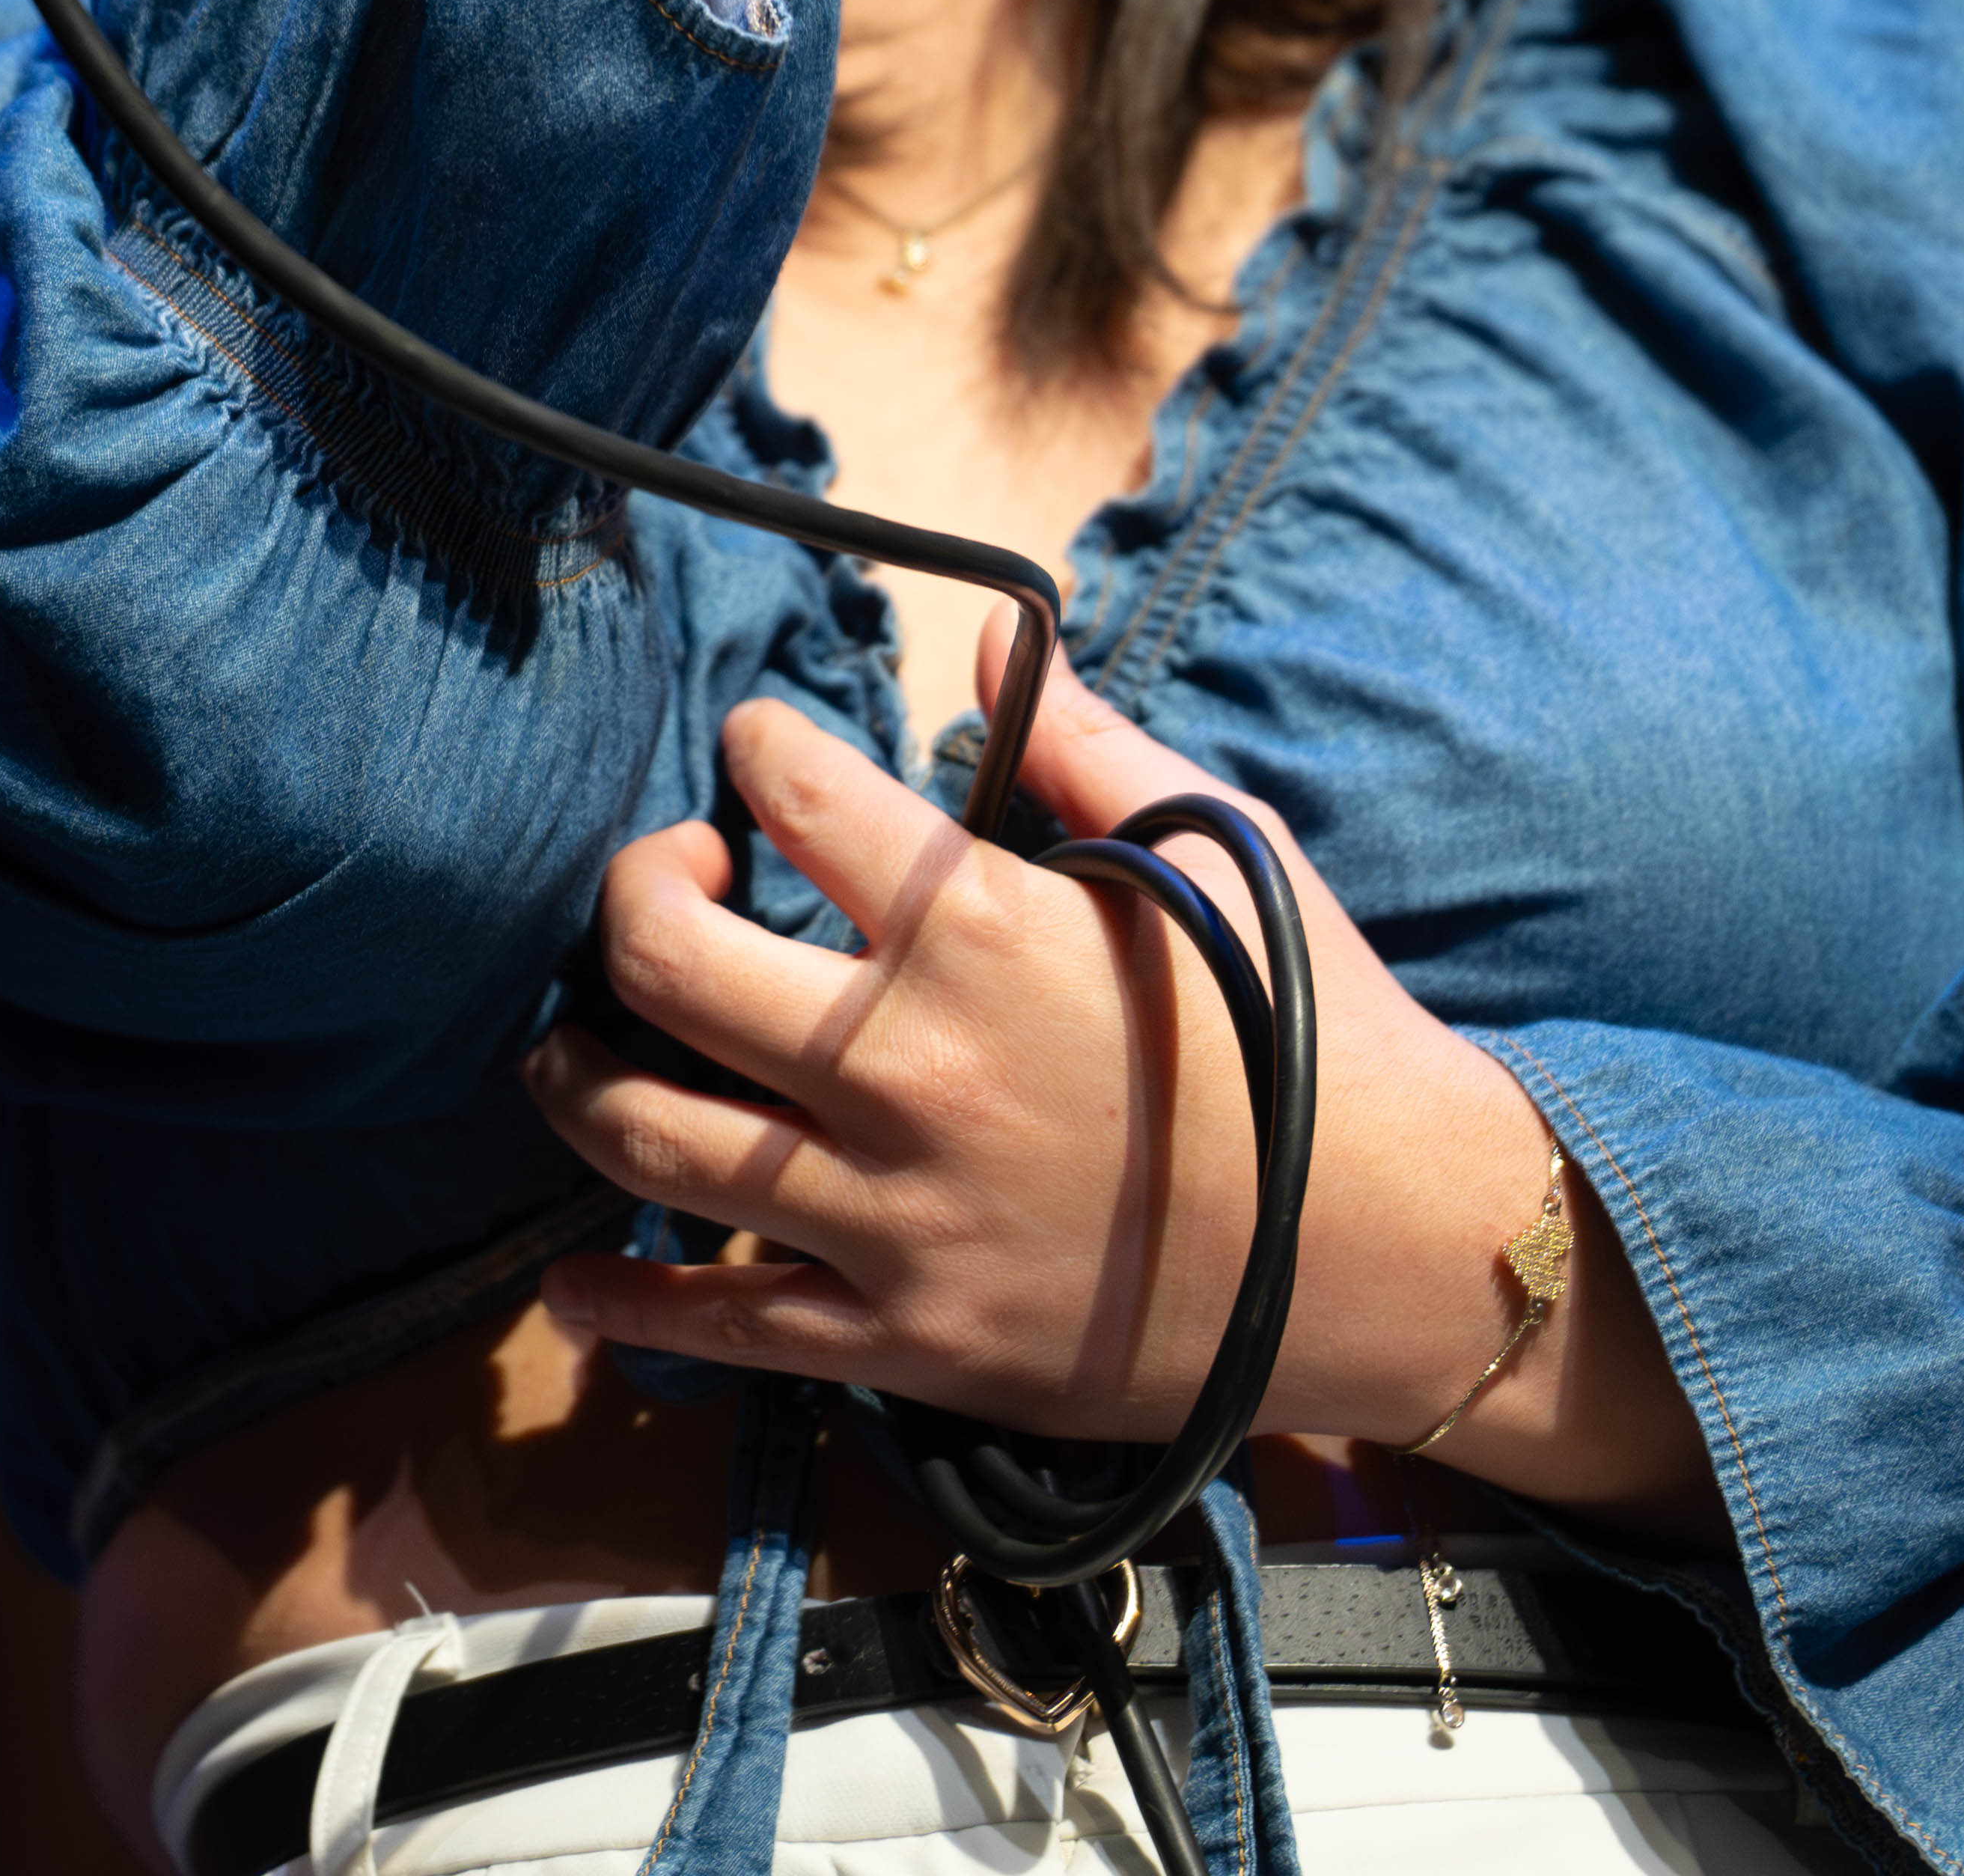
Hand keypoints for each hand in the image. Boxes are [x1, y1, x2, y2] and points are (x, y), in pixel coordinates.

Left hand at [521, 605, 1714, 1534]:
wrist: (1392, 1252)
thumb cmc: (1310, 1034)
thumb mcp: (1217, 851)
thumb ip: (1086, 740)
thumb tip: (996, 625)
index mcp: (980, 930)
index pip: (792, 790)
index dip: (759, 747)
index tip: (761, 752)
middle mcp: (906, 1065)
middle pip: (663, 956)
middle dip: (631, 891)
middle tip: (665, 880)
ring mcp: (890, 1213)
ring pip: (647, 1133)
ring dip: (576, 1079)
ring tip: (570, 1050)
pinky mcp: (900, 1338)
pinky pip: (717, 1323)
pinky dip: (624, 1302)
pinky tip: (575, 1280)